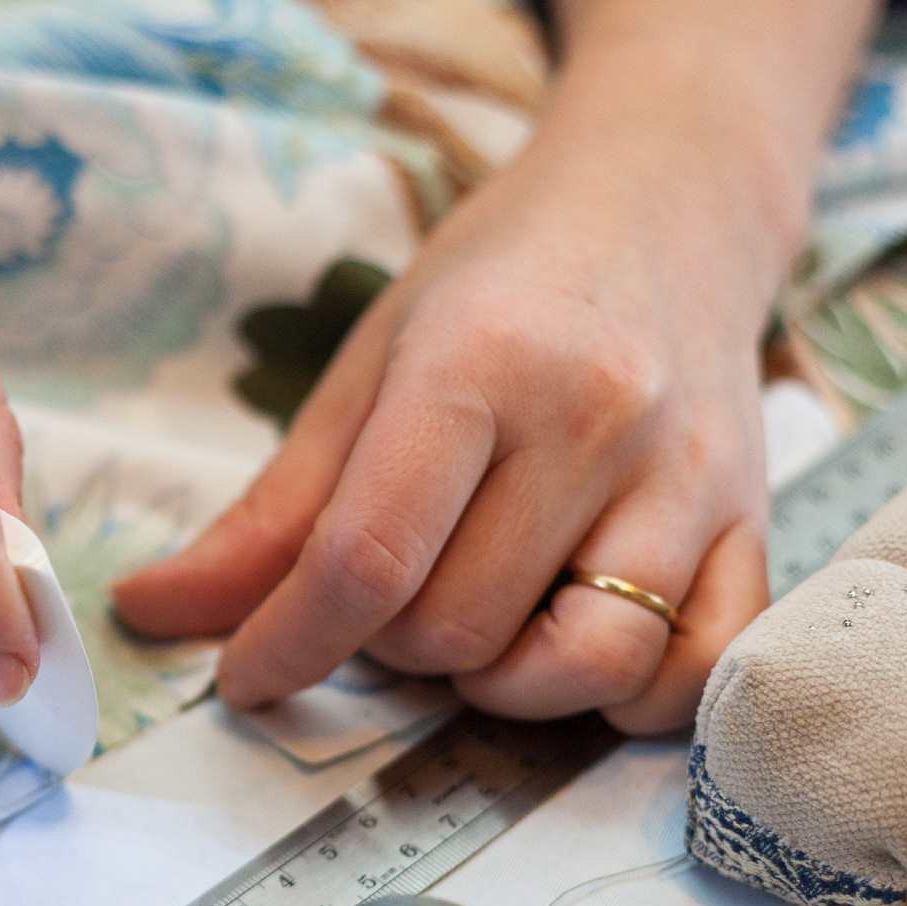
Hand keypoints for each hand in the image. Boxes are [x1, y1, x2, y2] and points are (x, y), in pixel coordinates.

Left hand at [113, 54, 807, 734]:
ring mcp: (689, 480)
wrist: (666, 206)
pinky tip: (574, 647)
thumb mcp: (368, 367)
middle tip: (392, 594)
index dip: (289, 644)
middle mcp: (595, 422)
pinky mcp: (755, 522)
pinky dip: (623, 698)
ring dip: (501, 682)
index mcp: (478, 366)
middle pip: (459, 628)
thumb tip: (151, 613)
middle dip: (393, 647)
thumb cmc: (500, 285)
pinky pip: (692, 671)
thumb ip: (270, 510)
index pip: (367, 557)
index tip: (248, 677)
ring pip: (581, 665)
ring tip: (481, 618)